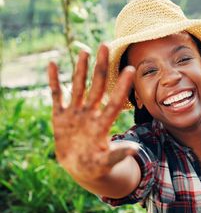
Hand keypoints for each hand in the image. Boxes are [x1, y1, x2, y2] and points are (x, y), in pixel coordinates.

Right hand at [48, 45, 138, 179]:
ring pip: (79, 86)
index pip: (114, 102)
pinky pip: (57, 95)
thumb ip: (117, 155)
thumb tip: (135, 150)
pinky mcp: (61, 116)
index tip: (130, 69)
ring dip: (80, 69)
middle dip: (101, 66)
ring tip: (84, 51)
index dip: (121, 87)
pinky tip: (53, 64)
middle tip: (106, 46)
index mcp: (102, 124)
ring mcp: (76, 113)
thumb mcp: (106, 162)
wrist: (81, 166)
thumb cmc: (96, 166)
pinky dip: (54, 81)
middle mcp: (90, 114)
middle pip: (97, 86)